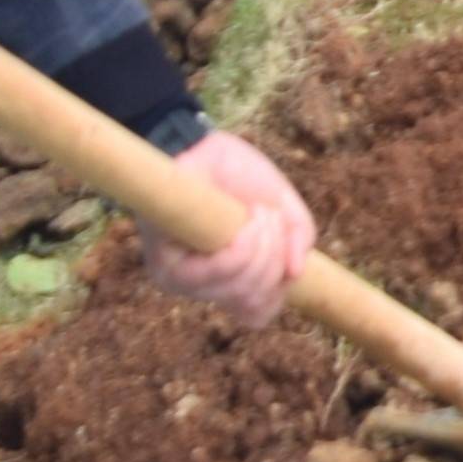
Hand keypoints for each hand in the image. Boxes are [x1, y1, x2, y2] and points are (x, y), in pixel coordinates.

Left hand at [142, 132, 317, 323]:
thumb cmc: (240, 178)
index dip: (278, 291)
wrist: (203, 146)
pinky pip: (218, 272)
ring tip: (259, 212)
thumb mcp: (283, 208)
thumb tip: (296, 274)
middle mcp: (204, 286)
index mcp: (231, 279)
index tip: (284, 254)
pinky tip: (247, 218)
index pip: (256, 315)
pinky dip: (243, 246)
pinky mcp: (164, 265)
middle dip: (276, 257)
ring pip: (239, 289)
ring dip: (264, 246)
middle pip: (254, 302)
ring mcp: (182, 280)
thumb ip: (297, 239)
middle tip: (271, 218)